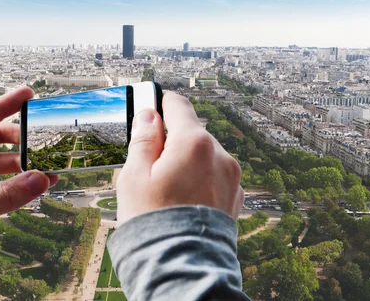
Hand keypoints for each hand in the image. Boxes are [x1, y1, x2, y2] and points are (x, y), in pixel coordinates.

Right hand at [116, 92, 243, 223]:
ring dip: (187, 162)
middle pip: (191, 133)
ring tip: (167, 190)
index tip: (150, 105)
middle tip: (149, 164)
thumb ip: (143, 139)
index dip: (160, 103)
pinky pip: (215, 176)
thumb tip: (149, 116)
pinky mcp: (235, 197)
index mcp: (194, 143)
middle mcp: (220, 155)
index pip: (178, 106)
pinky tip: (183, 200)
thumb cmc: (153, 222)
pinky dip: (200, 180)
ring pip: (204, 155)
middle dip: (171, 141)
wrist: (182, 268)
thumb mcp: (134, 176)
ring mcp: (232, 177)